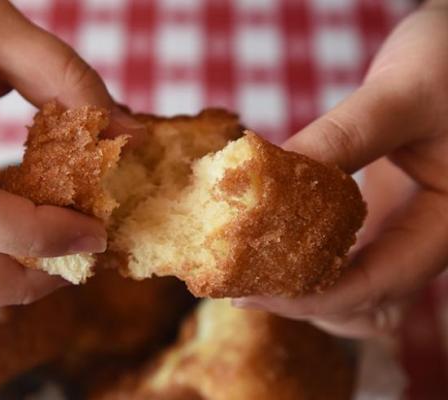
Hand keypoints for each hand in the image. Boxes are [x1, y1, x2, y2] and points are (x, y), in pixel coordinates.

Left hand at [233, 0, 447, 336]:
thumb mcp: (402, 94)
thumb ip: (343, 137)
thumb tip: (266, 177)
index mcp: (445, 225)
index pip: (377, 285)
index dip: (310, 297)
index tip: (249, 291)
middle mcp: (425, 239)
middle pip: (364, 302)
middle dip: (301, 300)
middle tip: (239, 285)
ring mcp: (403, 231)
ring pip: (355, 291)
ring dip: (304, 290)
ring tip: (247, 271)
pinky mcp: (383, 217)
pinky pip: (346, 260)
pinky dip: (308, 262)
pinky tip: (269, 244)